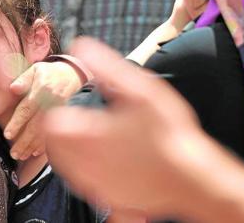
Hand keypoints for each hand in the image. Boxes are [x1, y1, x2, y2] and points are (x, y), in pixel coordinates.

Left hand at [6, 60, 82, 159]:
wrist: (74, 74)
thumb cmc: (50, 73)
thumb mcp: (36, 69)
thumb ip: (23, 79)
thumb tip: (13, 88)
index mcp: (42, 90)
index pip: (27, 109)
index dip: (17, 123)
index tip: (8, 135)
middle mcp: (51, 102)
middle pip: (35, 125)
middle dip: (24, 141)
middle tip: (14, 152)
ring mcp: (60, 112)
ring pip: (45, 132)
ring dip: (32, 146)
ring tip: (21, 155)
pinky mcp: (66, 118)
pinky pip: (55, 133)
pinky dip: (45, 145)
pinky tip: (35, 152)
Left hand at [44, 37, 203, 216]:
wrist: (194, 179)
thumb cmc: (171, 133)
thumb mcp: (142, 90)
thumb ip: (108, 66)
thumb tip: (80, 44)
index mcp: (88, 135)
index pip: (49, 122)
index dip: (53, 109)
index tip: (65, 103)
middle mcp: (85, 162)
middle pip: (51, 146)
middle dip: (56, 130)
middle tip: (72, 118)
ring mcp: (94, 183)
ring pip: (63, 166)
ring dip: (66, 150)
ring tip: (83, 137)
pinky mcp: (105, 198)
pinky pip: (79, 183)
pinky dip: (80, 169)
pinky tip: (97, 159)